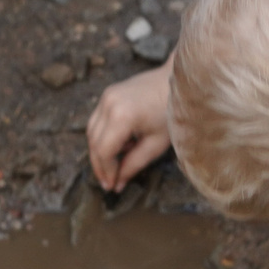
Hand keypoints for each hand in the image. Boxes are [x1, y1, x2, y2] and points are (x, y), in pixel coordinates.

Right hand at [86, 65, 174, 191]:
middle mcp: (109, 104)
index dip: (106, 172)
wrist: (178, 82)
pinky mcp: (108, 93)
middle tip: (108, 182)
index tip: (112, 186)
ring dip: (99, 151)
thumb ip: (134, 165)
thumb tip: (118, 184)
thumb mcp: (155, 144)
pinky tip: (121, 145)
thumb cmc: (171, 112)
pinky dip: (104, 136)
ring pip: (91, 131)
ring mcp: (106, 96)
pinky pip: (98, 120)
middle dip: (99, 165)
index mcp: (122, 116)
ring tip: (114, 166)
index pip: (104, 151)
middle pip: (93, 142)